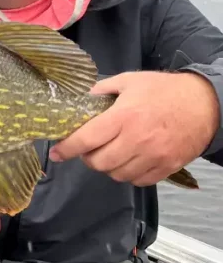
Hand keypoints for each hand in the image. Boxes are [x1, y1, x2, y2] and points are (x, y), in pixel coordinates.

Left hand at [50, 71, 219, 185]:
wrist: (205, 103)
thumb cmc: (164, 90)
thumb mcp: (129, 81)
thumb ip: (101, 90)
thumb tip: (78, 100)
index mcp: (124, 116)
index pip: (87, 139)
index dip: (67, 149)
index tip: (57, 152)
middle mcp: (137, 139)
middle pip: (99, 163)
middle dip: (88, 157)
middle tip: (90, 148)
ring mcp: (154, 156)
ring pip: (117, 175)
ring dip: (108, 167)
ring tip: (110, 152)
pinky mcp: (167, 167)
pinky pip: (138, 181)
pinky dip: (128, 174)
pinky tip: (129, 160)